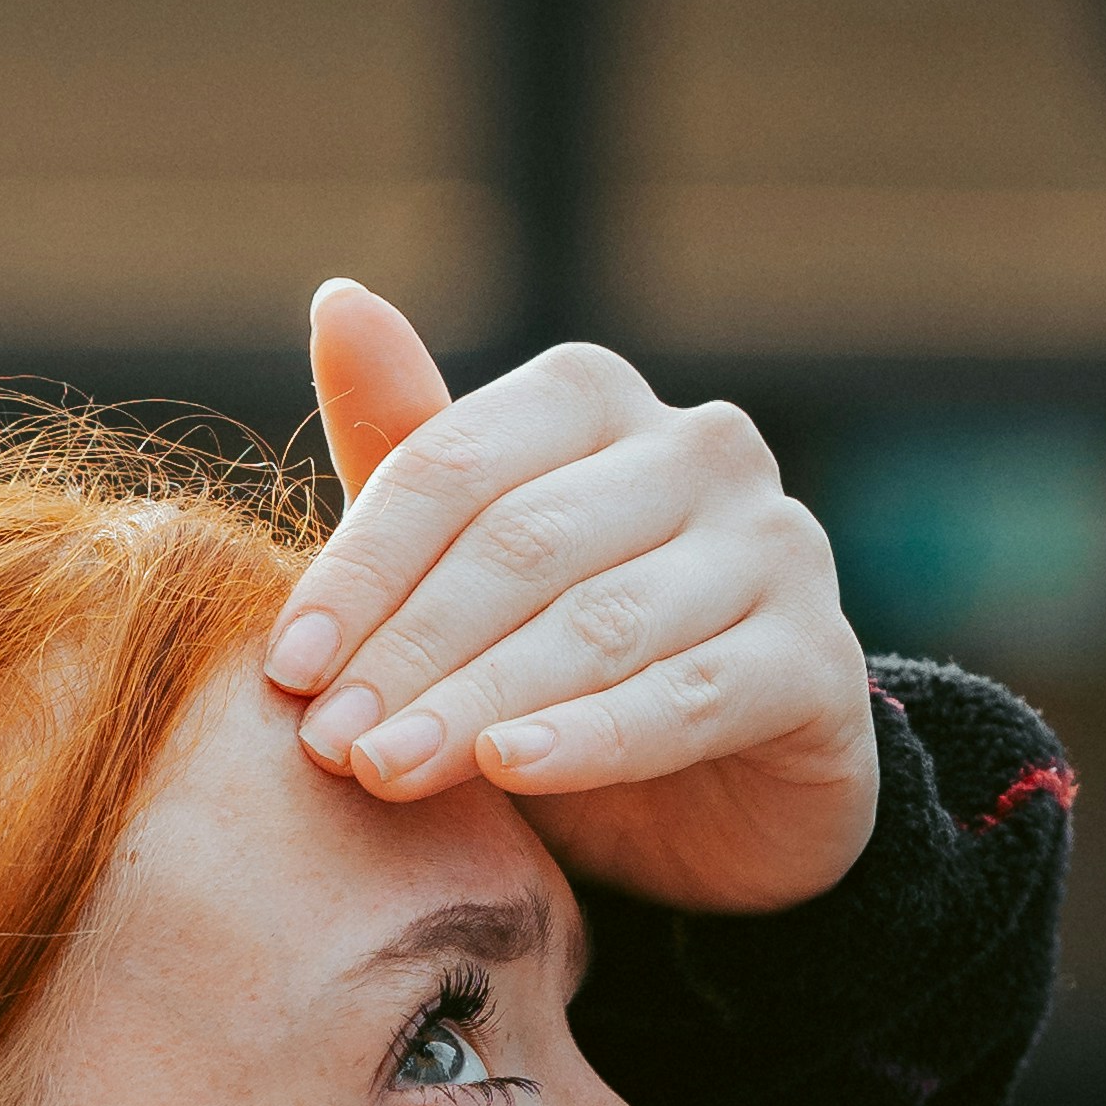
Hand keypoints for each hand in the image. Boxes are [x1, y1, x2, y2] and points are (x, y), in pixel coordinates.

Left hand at [265, 283, 879, 917]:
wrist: (720, 807)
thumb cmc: (568, 678)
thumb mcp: (471, 579)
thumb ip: (410, 463)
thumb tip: (336, 297)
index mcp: (597, 402)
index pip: (455, 466)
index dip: (361, 569)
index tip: (287, 668)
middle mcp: (701, 449)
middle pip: (520, 544)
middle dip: (410, 650)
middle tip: (326, 745)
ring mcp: (775, 547)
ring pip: (597, 623)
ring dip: (477, 703)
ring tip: (386, 771)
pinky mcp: (818, 661)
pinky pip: (687, 696)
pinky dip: (591, 739)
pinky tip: (510, 770)